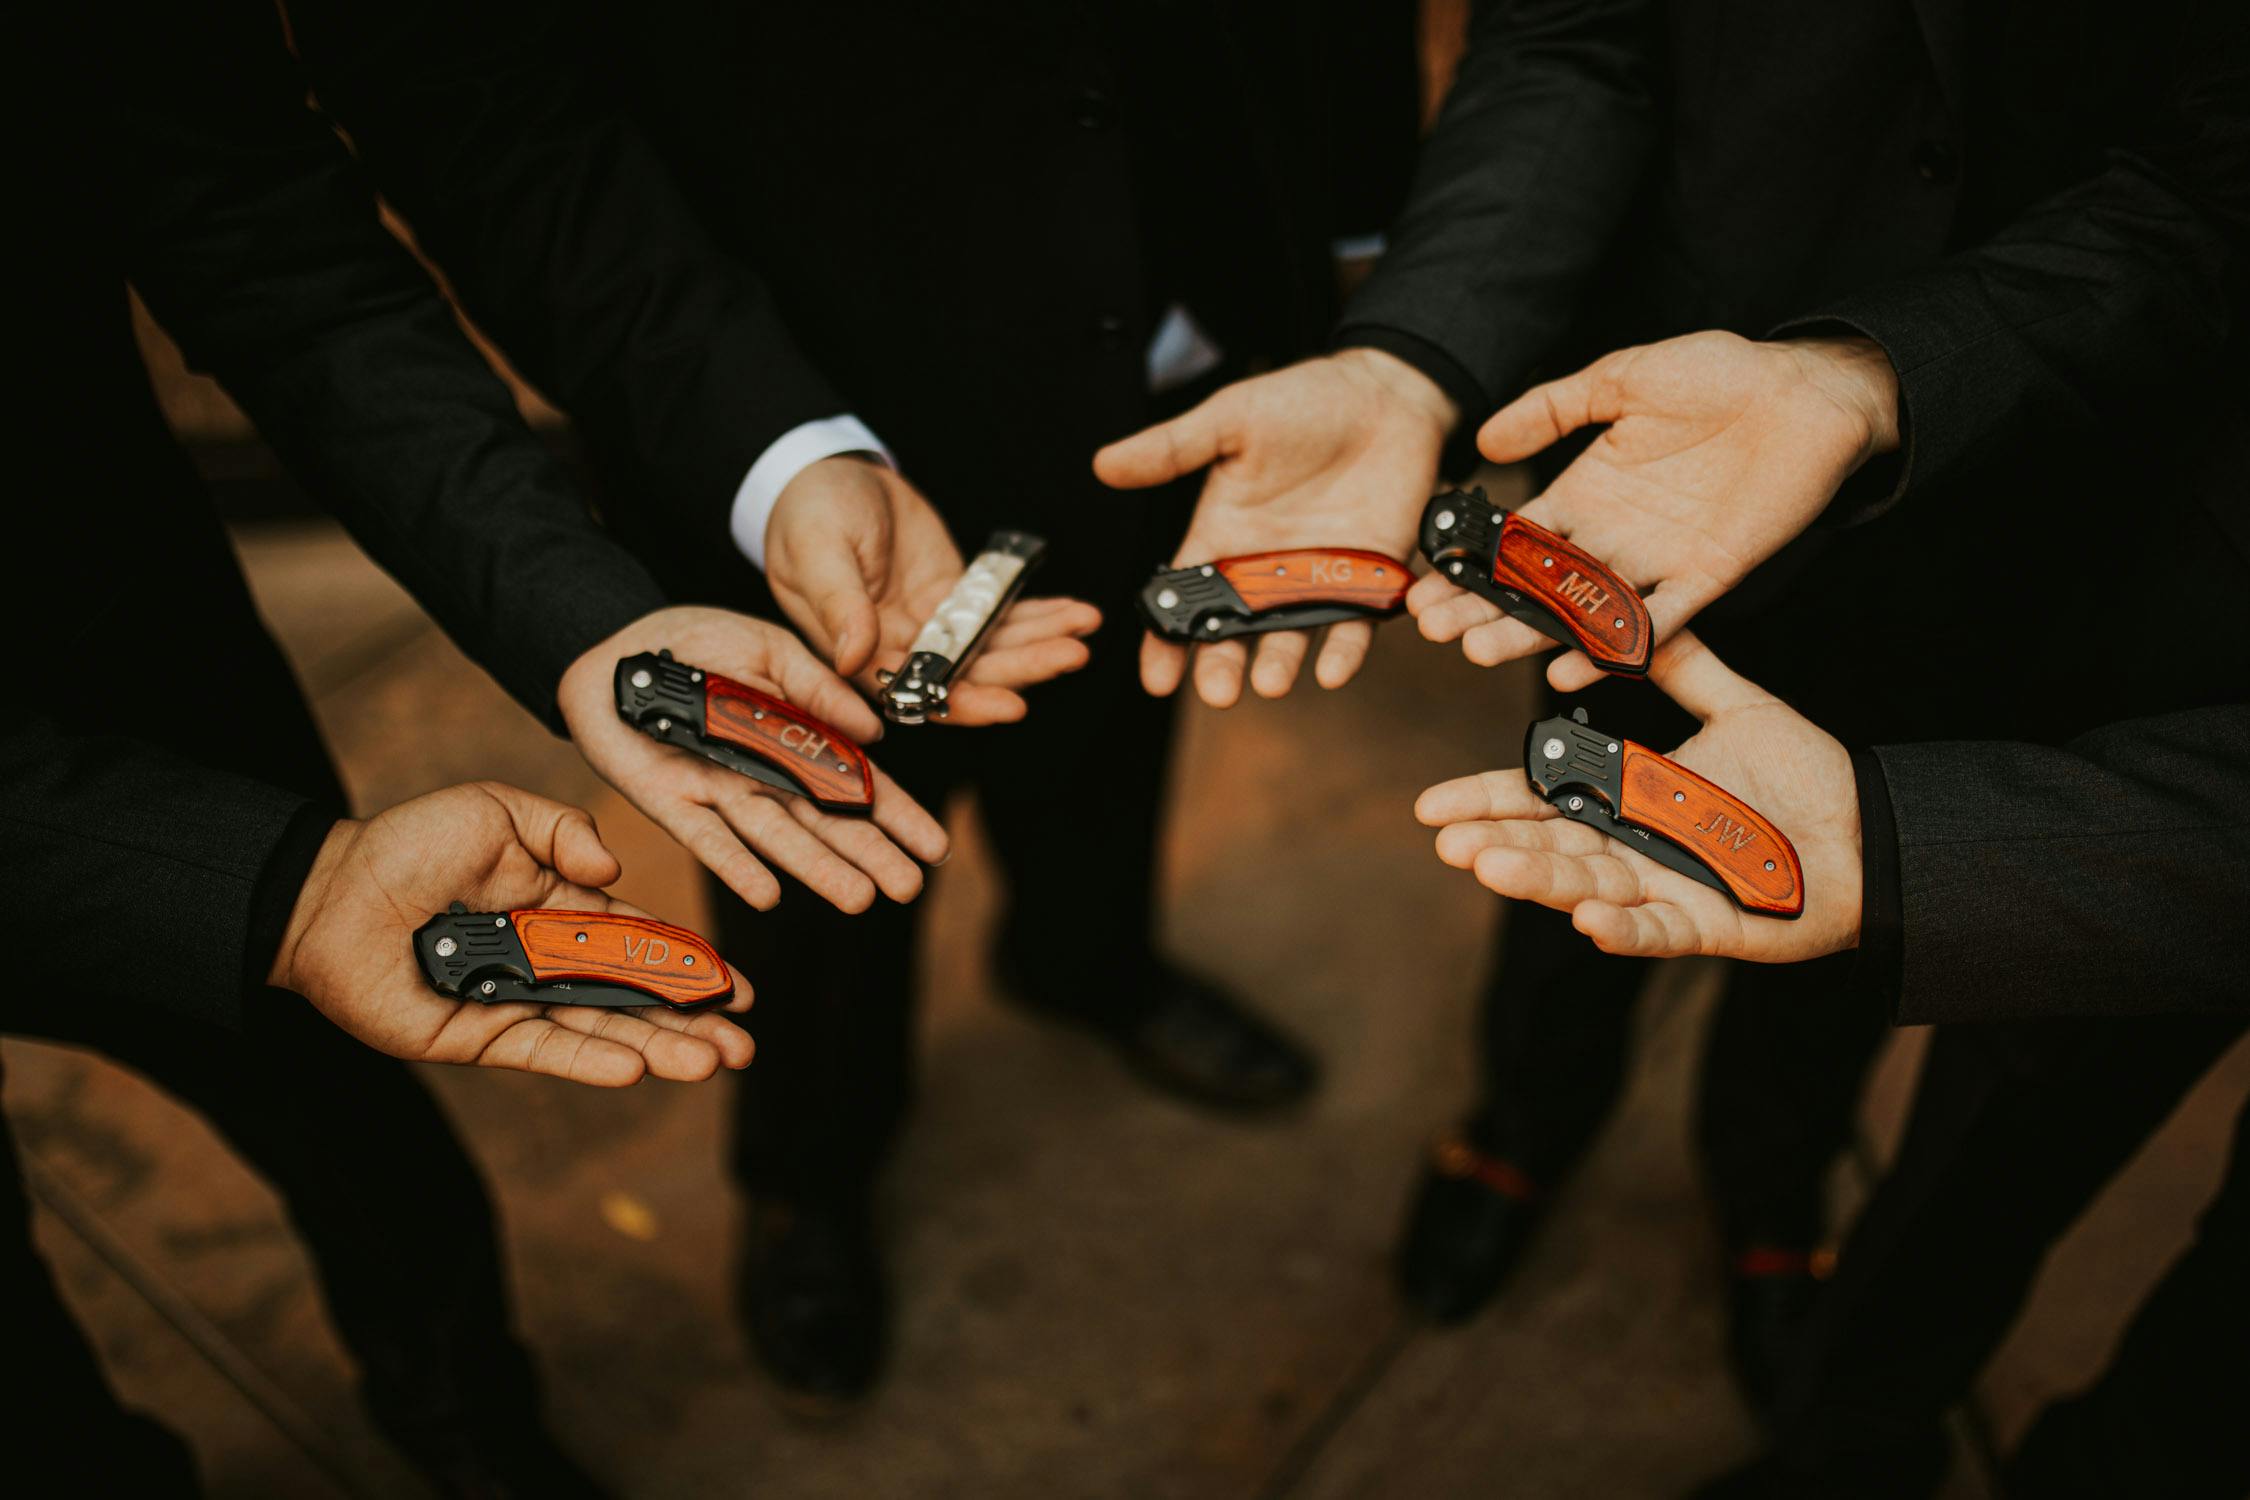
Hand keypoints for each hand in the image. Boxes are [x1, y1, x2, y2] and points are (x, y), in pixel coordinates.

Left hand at [269, 781, 753, 1086]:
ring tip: (713, 1062)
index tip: (738, 989)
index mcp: (562, 911)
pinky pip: (544, 1050)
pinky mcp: (480, 1035)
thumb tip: (616, 871)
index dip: (691, 966)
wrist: (329, 892)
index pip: (642, 944)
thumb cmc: (407, 845)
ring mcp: (517, 1004)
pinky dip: (589, 1060)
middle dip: (693, 1023)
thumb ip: (562, 831)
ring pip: (603, 1030)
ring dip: (659, 1048)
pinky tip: (635, 1068)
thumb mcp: (495, 810)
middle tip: (746, 1045)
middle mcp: (548, 964)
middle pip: (636, 999)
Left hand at [559, 605, 949, 912]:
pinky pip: (708, 838)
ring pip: (779, 838)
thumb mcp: (770, 648)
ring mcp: (722, 793)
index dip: (896, 815)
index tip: (935, 848)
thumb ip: (818, 688)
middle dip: (869, 855)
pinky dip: (737, 865)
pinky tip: (769, 895)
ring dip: (818, 869)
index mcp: (798, 739)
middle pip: (827, 823)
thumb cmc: (697, 641)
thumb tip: (875, 729)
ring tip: (861, 899)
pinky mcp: (672, 802)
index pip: (858, 784)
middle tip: (909, 888)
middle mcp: (767, 776)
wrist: (616, 645)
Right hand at [763, 456, 1101, 723]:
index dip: (966, 703)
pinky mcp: (955, 597)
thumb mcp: (817, 550)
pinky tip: (1074, 611)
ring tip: (1083, 627)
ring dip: (1040, 640)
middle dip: (1022, 667)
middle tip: (1071, 655)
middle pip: (969, 674)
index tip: (1013, 705)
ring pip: (992, 646)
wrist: (827, 474)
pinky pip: (1000, 612)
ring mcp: (932, 624)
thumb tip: (855, 657)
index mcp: (858, 652)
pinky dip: (1038, 612)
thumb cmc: (807, 513)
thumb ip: (837, 603)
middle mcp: (899, 647)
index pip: (917, 694)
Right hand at [1094, 348, 1454, 706]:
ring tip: (1272, 684)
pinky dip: (1345, 649)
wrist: (1384, 393)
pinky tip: (1333, 670)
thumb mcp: (1231, 419)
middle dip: (1222, 664)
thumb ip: (1173, 449)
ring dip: (1280, 663)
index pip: (1185, 596)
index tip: (1156, 678)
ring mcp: (1316, 575)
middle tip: (1219, 693)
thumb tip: (1103, 464)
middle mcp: (1264, 566)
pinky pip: (1355, 623)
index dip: (1166, 640)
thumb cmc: (1303, 400)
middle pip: (1234, 629)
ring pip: (1291, 634)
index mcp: (1223, 533)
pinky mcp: (1369, 576)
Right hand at [1410, 331, 1900, 689]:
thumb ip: (1554, 409)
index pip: (1516, 537)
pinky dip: (1614, 646)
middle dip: (1484, 608)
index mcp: (1589, 489)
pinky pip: (1655, 622)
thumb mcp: (1622, 377)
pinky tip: (1570, 666)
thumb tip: (1485, 440)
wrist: (1806, 392)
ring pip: (1583, 608)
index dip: (1470, 562)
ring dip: (1531, 633)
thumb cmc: (1721, 374)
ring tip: (1481, 651)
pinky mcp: (1707, 576)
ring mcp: (1658, 559)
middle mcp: (1615, 533)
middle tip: (1436, 632)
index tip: (1425, 587)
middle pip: (1537, 582)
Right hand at [1416, 632, 1862, 962]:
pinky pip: (1656, 931)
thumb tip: (1634, 618)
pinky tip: (1587, 919)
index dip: (1488, 801)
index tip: (1432, 807)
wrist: (1874, 833)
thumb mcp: (1740, 707)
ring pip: (1588, 888)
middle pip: (1551, 848)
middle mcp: (1634, 849)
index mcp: (1629, 800)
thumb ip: (1685, 667)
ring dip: (1539, 881)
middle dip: (1497, 845)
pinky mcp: (1707, 926)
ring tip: (1489, 867)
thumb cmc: (1807, 779)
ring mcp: (1665, 891)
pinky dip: (1622, 928)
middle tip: (1447, 841)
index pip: (1543, 800)